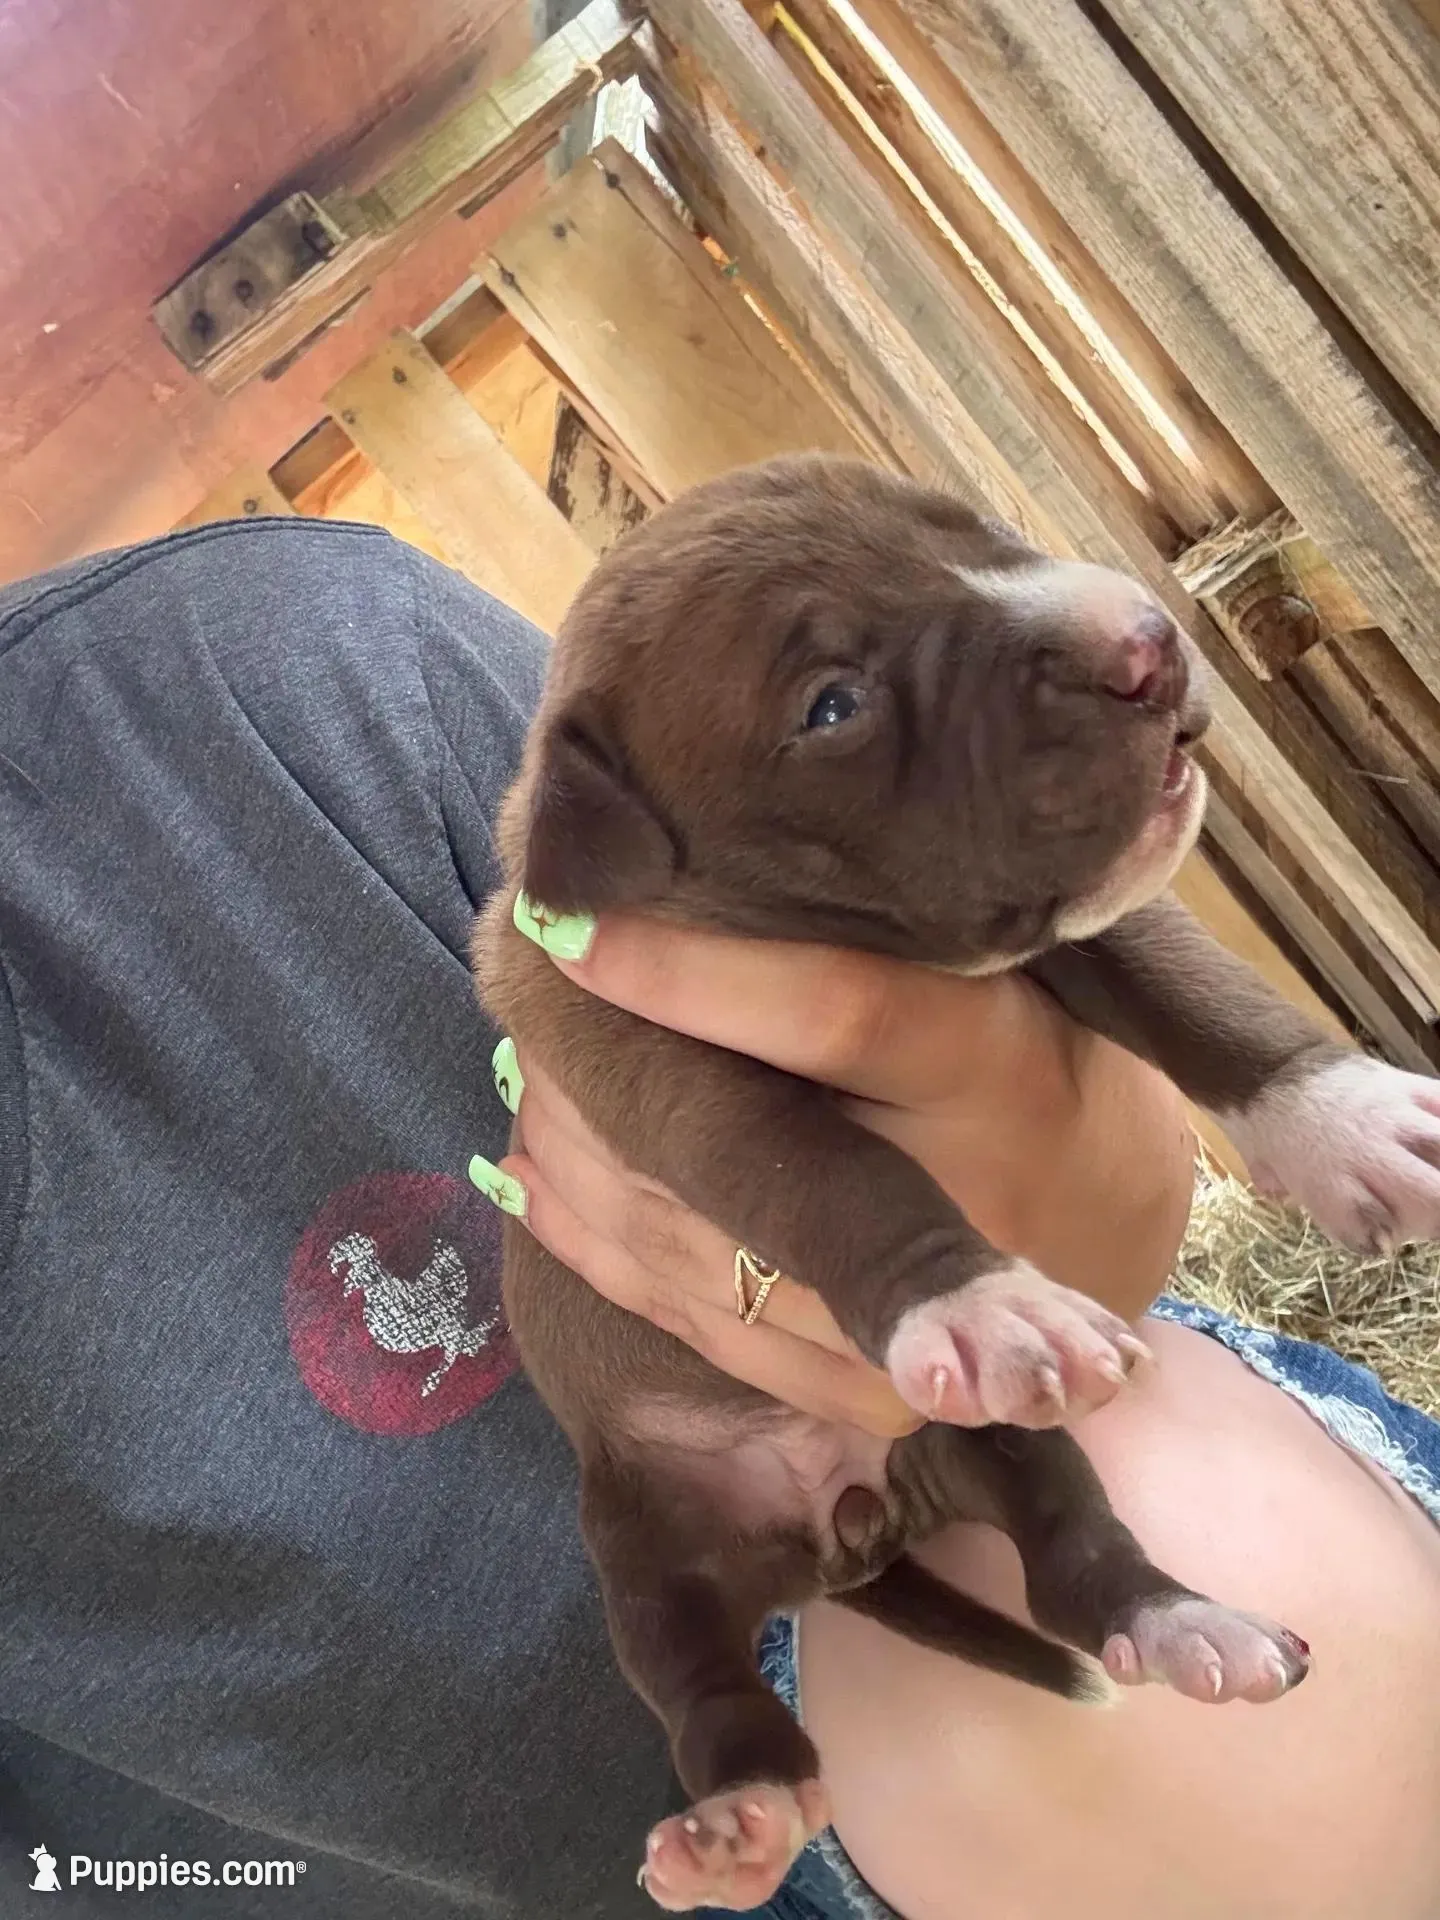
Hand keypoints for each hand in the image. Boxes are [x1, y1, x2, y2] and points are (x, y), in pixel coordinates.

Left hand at [496, 918, 1195, 1436]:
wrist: (1113, 1222)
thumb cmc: (1044, 1048)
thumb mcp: (1007, 961)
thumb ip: (896, 924)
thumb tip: (720, 835)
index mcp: (998, 1068)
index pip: (834, 1012)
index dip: (691, 974)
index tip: (573, 923)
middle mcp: (959, 1208)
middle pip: (731, 1154)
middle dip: (600, 1085)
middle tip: (522, 996)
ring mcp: (909, 1326)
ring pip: (691, 1246)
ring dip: (582, 1154)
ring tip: (526, 1065)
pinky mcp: (859, 1394)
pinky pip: (693, 1322)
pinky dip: (597, 1243)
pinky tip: (531, 1171)